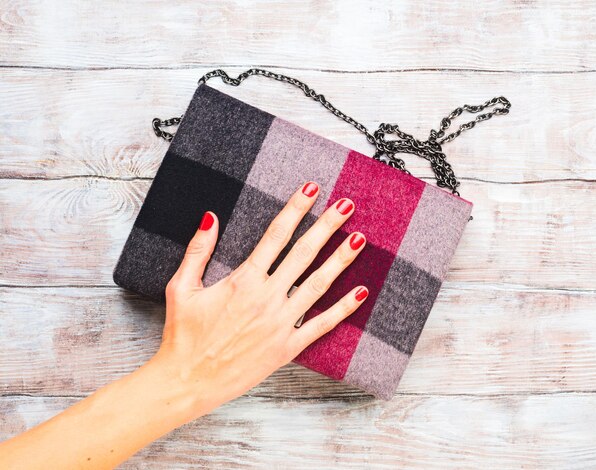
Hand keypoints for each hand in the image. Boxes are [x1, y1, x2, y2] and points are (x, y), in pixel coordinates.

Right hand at [151, 181, 367, 419]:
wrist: (188, 381)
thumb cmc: (183, 335)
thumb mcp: (181, 288)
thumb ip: (198, 251)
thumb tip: (211, 217)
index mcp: (244, 280)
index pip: (276, 235)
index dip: (296, 209)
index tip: (312, 190)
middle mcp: (267, 298)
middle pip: (304, 253)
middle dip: (327, 226)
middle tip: (347, 205)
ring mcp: (281, 323)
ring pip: (318, 284)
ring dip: (340, 260)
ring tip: (360, 239)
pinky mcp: (288, 347)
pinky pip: (321, 325)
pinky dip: (343, 309)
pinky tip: (360, 292)